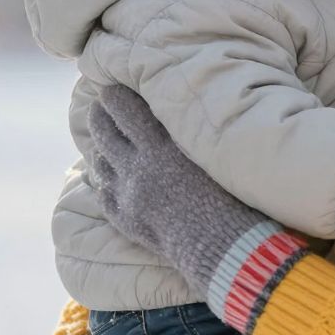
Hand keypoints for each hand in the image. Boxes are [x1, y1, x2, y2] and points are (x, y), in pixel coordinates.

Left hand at [89, 84, 263, 294]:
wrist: (225, 248)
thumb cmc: (234, 196)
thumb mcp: (215, 153)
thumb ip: (191, 132)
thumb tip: (181, 111)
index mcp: (161, 147)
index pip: (125, 109)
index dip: (115, 95)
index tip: (113, 87)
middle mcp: (138, 168)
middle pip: (104, 131)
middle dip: (100, 115)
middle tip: (101, 107)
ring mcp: (128, 195)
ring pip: (100, 161)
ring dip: (101, 146)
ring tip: (104, 138)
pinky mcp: (126, 219)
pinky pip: (104, 193)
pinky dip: (105, 180)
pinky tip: (108, 176)